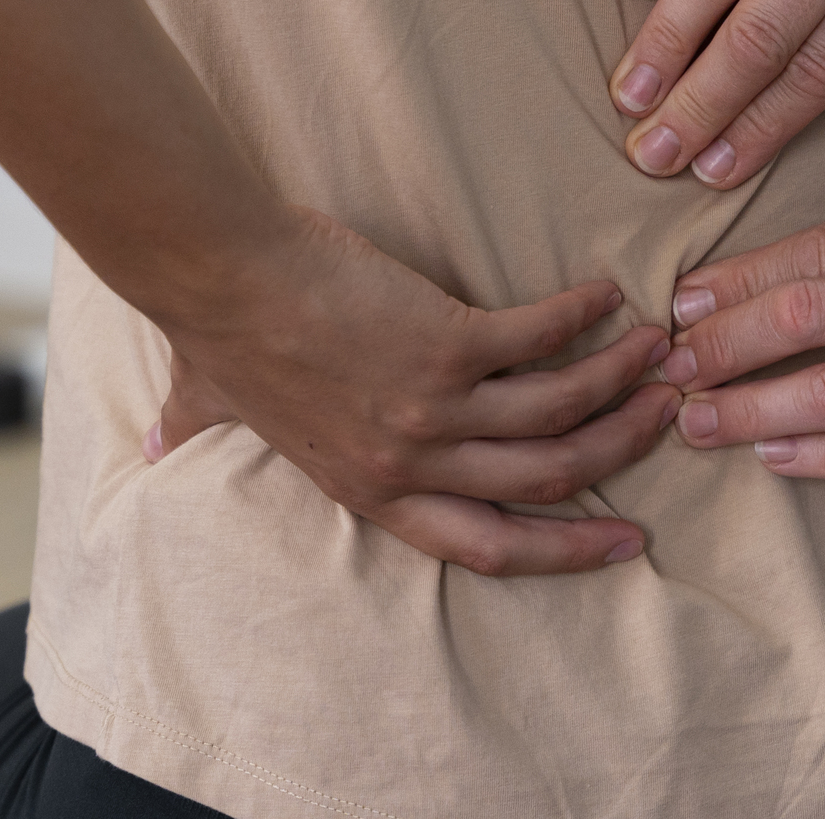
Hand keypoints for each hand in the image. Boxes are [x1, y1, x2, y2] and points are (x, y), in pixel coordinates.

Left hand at [146, 206, 679, 573]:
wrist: (218, 274)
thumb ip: (197, 431)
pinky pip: (537, 339)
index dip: (562, 550)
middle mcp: (410, 461)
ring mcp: (431, 405)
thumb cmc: (213, 332)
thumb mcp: (209, 407)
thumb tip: (155, 442)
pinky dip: (581, 318)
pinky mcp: (443, 340)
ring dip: (619, 385)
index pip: (486, 547)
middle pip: (545, 480)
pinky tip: (609, 295)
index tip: (623, 541)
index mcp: (370, 489)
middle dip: (617, 456)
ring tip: (659, 354)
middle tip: (669, 422)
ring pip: (557, 414)